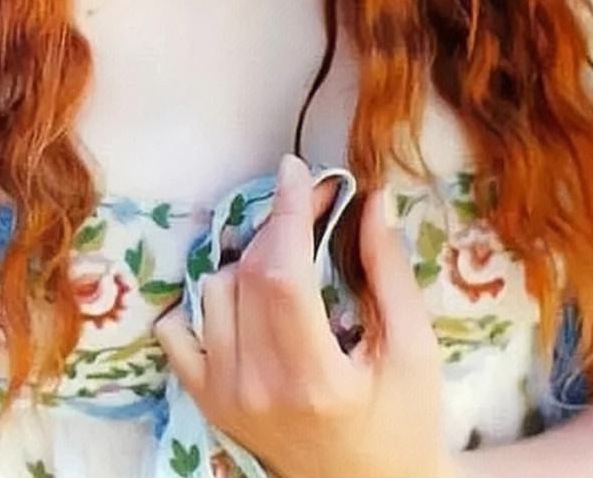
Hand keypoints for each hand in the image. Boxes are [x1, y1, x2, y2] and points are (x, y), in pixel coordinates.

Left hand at [154, 154, 455, 477]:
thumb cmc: (402, 421)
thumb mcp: (415, 348)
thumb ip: (388, 270)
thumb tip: (373, 198)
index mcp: (314, 378)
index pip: (282, 273)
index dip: (287, 212)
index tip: (298, 171)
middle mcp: (258, 388)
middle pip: (248, 273)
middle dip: (279, 223)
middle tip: (312, 204)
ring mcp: (224, 396)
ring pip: (214, 290)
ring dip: (248, 258)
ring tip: (289, 260)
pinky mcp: (206, 400)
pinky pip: (178, 328)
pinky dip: (202, 298)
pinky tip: (241, 292)